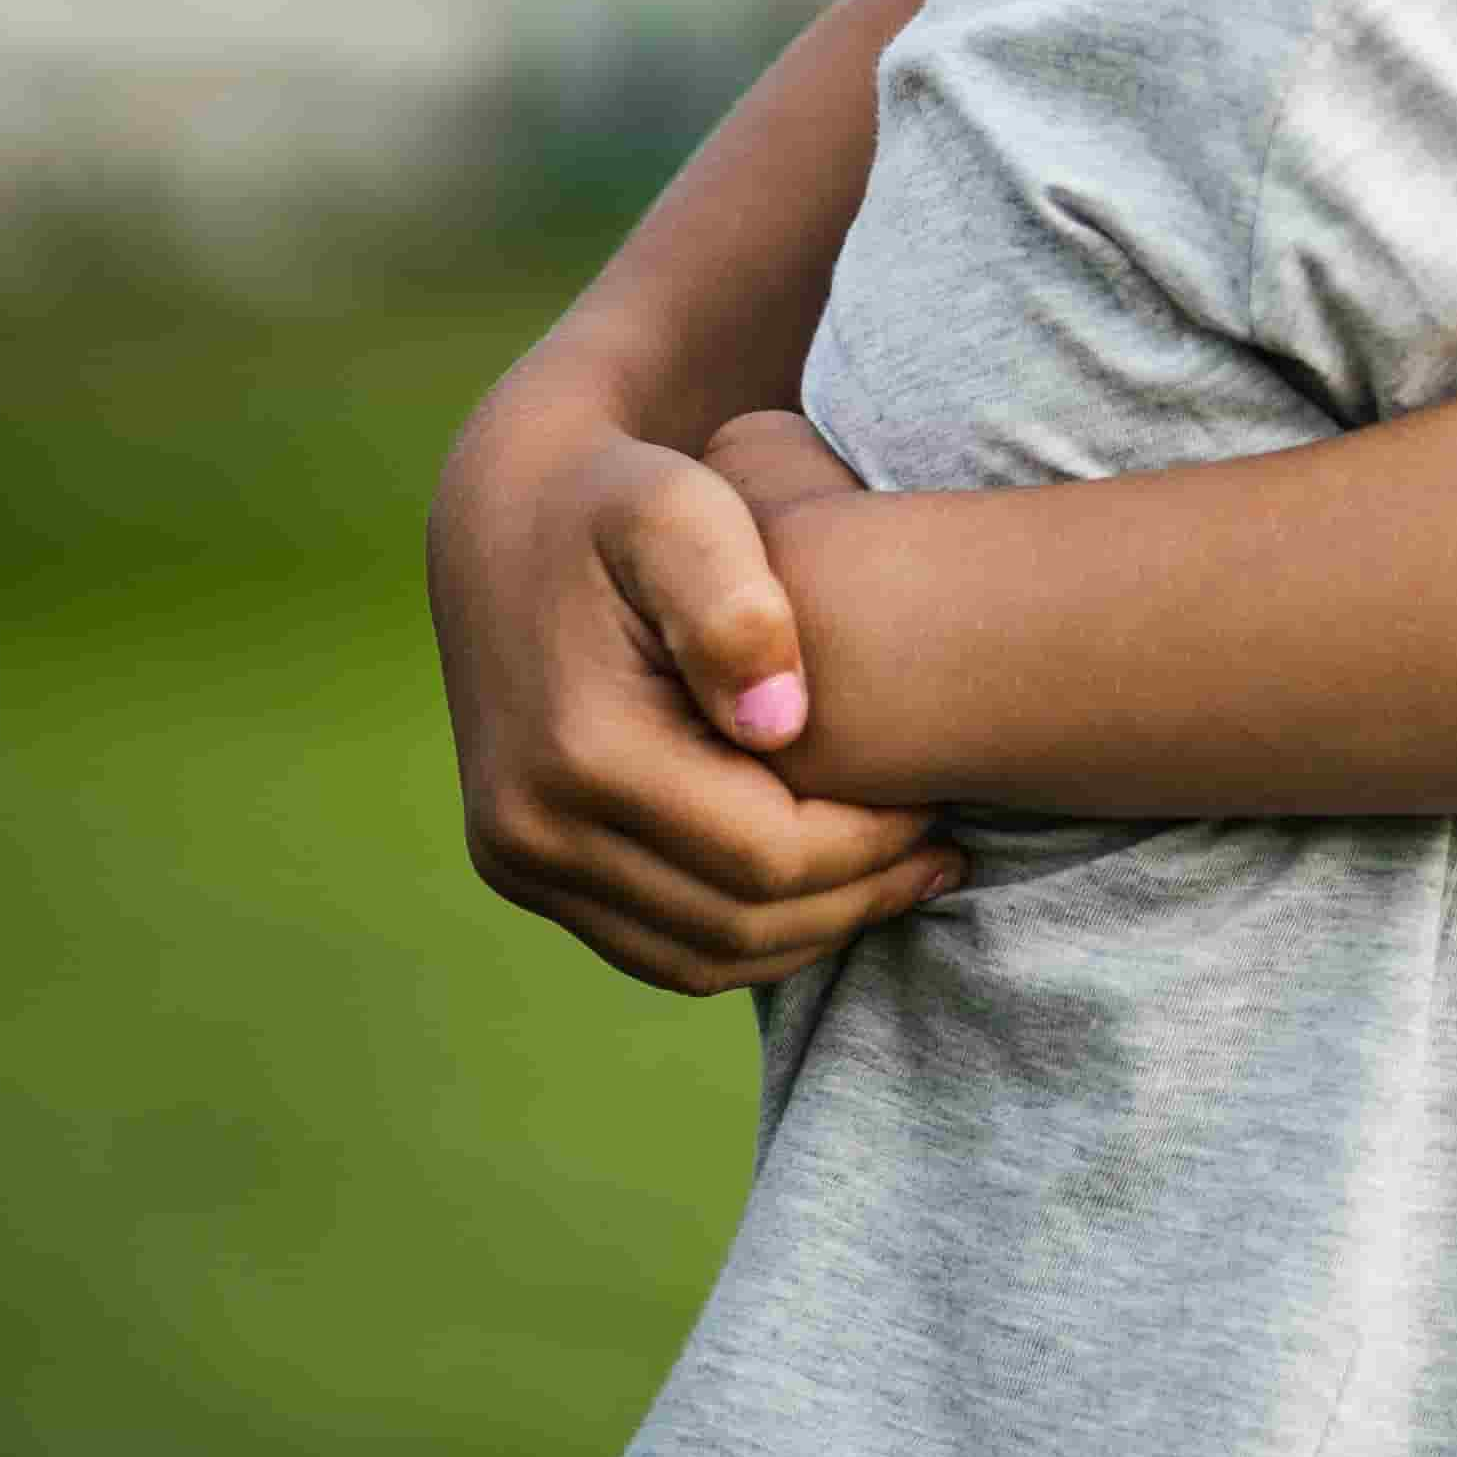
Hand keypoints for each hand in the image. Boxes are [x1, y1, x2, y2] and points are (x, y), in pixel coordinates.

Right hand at [429, 360, 959, 999]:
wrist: (510, 516)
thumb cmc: (625, 498)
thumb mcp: (682, 510)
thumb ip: (732, 605)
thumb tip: (782, 725)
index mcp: (579, 752)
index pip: (764, 857)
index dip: (870, 845)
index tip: (942, 799)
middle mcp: (530, 828)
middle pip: (734, 924)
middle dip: (856, 898)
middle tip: (945, 850)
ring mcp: (517, 860)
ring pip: (697, 958)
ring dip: (810, 933)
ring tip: (904, 876)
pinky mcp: (524, 869)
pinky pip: (656, 947)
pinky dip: (748, 934)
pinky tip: (825, 885)